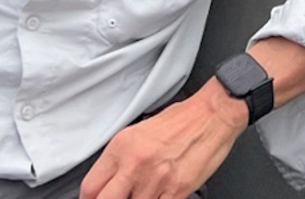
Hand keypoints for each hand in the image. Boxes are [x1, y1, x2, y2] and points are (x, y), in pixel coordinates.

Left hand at [81, 83, 247, 198]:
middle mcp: (135, 163)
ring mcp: (155, 179)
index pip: (90, 187)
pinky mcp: (177, 190)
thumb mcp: (140, 131)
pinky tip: (159, 195)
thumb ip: (121, 158)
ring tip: (144, 191)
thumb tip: (109, 181)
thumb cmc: (182, 120)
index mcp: (122, 146)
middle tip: (118, 198)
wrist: (214, 114)